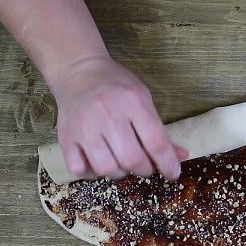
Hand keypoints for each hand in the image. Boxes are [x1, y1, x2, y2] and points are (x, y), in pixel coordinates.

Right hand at [50, 55, 187, 179]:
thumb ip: (160, 130)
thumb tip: (180, 155)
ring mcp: (84, 128)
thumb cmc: (117, 86)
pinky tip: (100, 161)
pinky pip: (79, 169)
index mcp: (133, 103)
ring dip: (120, 172)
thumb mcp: (144, 99)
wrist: (78, 72)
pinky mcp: (66, 138)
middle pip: (132, 160)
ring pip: (106, 168)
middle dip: (145, 169)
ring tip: (123, 162)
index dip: (168, 164)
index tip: (173, 173)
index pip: (156, 143)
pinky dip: (92, 173)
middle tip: (146, 166)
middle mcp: (108, 115)